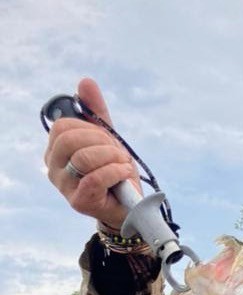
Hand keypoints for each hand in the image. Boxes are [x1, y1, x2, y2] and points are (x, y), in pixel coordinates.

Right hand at [43, 78, 140, 228]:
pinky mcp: (78, 201)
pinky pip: (96, 177)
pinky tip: (124, 174)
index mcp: (56, 150)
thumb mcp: (107, 139)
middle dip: (103, 142)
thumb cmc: (115, 172)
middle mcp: (53, 167)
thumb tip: (85, 82)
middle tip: (117, 154)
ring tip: (122, 165)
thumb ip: (95, 112)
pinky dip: (116, 171)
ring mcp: (64, 186)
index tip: (108, 141)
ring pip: (84, 158)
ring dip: (112, 157)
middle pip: (71, 139)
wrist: (131, 206)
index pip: (64, 126)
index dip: (92, 129)